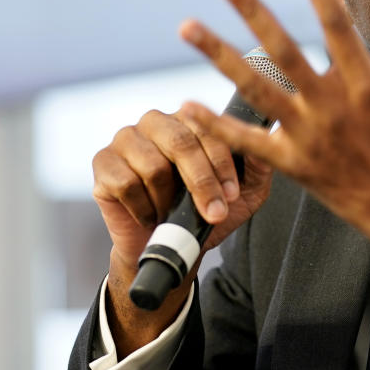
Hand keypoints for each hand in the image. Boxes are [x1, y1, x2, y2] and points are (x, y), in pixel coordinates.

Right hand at [92, 108, 272, 351]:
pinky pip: (124, 183)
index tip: (232, 194)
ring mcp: (126, 139)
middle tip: (214, 212)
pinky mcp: (102, 163)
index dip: (221, 164)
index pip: (208, 129)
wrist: (169, 248)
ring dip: (170, 199)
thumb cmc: (207, 214)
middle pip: (181, 142)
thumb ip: (258, 166)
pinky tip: (151, 216)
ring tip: (175, 213)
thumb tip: (267, 140)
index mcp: (191, 121)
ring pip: (153, 164)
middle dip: (201, 182)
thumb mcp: (245, 194)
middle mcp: (158, 122)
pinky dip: (144, 207)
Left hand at [180, 0, 369, 293]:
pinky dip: (216, 125)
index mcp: (369, 85)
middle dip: (252, 10)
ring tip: (186, 26)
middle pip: (284, 49)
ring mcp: (310, 137)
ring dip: (219, 56)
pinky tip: (183, 106)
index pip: (337, 24)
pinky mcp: (296, 166)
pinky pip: (249, 143)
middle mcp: (334, 107)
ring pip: (257, 89)